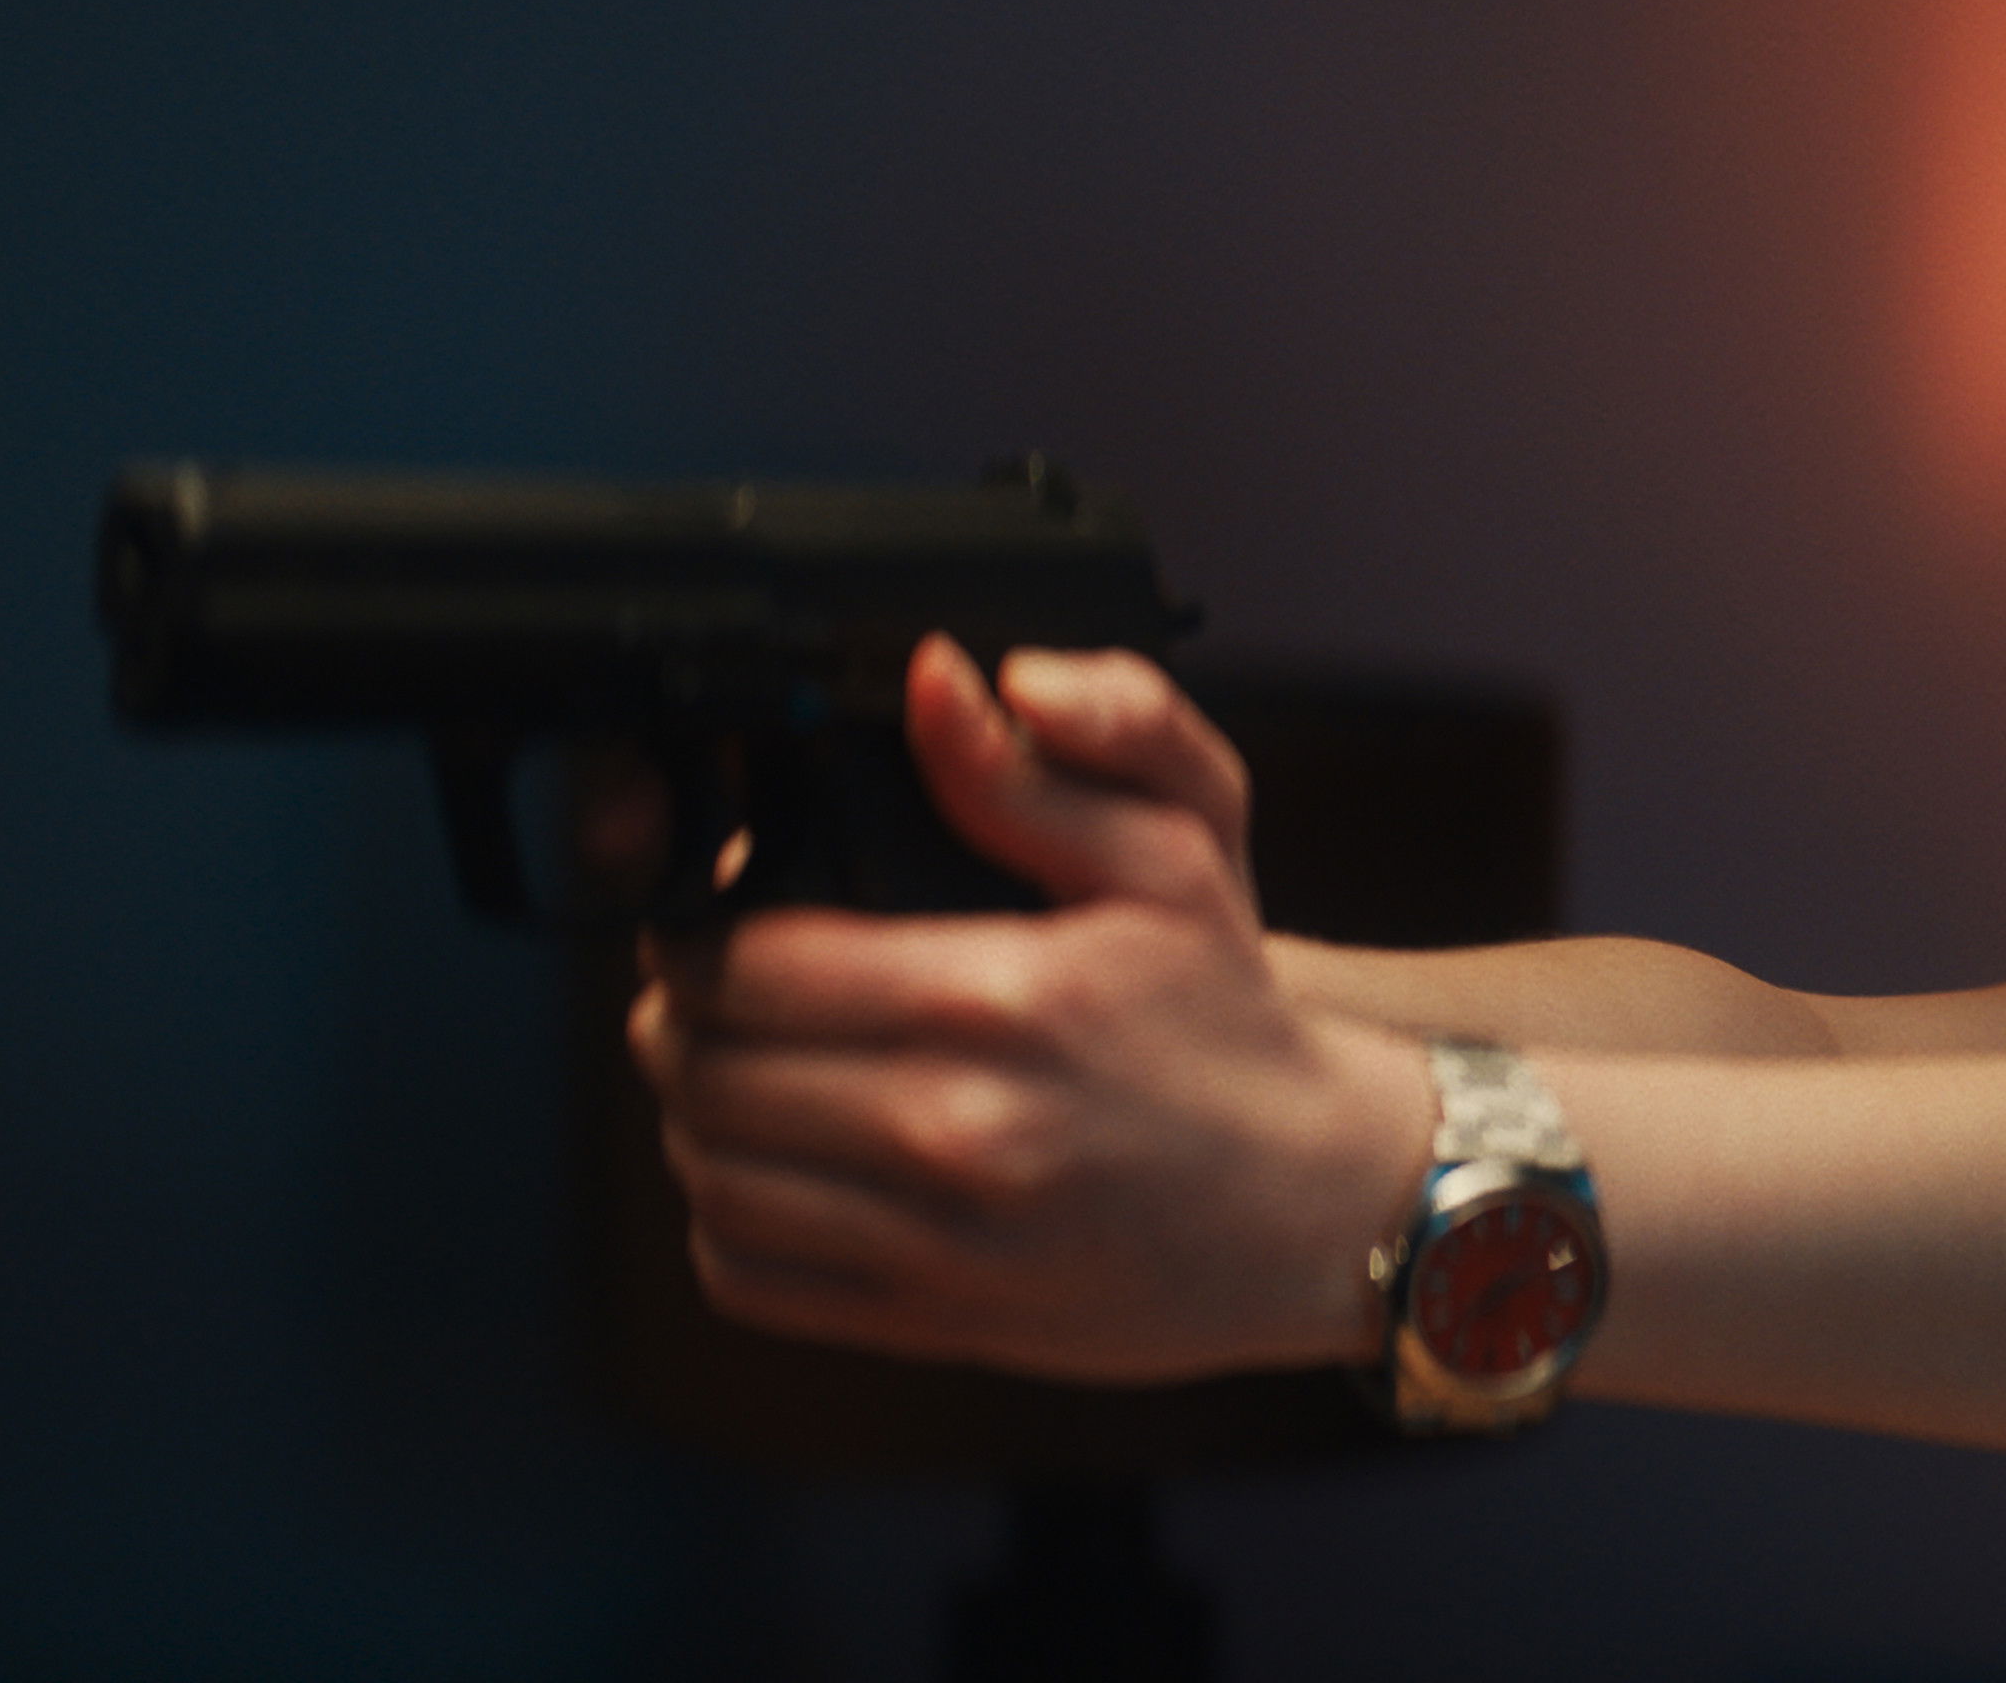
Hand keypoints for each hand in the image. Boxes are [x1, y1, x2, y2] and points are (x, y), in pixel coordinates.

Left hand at [628, 635, 1428, 1381]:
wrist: (1319, 1198)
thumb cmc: (1230, 1026)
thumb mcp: (1172, 859)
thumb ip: (1041, 769)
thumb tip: (936, 683)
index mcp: (1000, 997)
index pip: (746, 963)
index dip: (697, 929)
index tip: (717, 913)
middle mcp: (958, 1128)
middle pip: (702, 1069)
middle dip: (685, 1015)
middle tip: (722, 986)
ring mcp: (940, 1243)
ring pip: (710, 1175)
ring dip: (700, 1115)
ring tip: (749, 1070)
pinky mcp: (933, 1322)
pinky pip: (748, 1276)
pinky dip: (731, 1220)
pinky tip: (786, 1169)